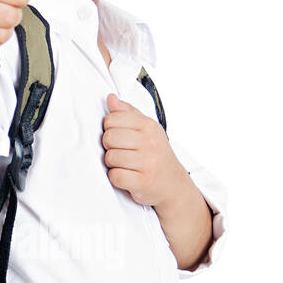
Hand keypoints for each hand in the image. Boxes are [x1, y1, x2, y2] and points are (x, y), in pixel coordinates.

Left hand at [101, 93, 184, 207]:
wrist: (174, 184)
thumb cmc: (157, 156)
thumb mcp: (148, 130)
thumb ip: (128, 113)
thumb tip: (111, 99)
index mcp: (149, 126)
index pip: (112, 119)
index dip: (109, 129)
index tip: (119, 137)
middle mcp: (150, 142)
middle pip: (109, 138)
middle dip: (110, 147)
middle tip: (121, 152)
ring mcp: (147, 162)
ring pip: (110, 157)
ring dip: (113, 164)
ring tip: (125, 165)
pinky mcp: (143, 181)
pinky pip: (115, 176)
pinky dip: (117, 178)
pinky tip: (127, 176)